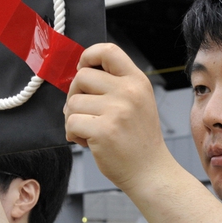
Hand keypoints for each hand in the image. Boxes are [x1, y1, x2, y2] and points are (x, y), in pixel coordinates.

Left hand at [64, 43, 172, 191]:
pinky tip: (87, 141)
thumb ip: (114, 84)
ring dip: (73, 118)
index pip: (107, 51)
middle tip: (84, 112)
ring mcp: (117, 111)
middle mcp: (129, 92)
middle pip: (81, 76)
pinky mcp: (103, 130)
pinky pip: (71, 122)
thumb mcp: (136, 101)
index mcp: (137, 81)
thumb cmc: (137, 137)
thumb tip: (78, 72)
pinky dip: (72, 133)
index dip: (88, 56)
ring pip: (72, 102)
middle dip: (74, 94)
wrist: (150, 171)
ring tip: (89, 130)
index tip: (82, 68)